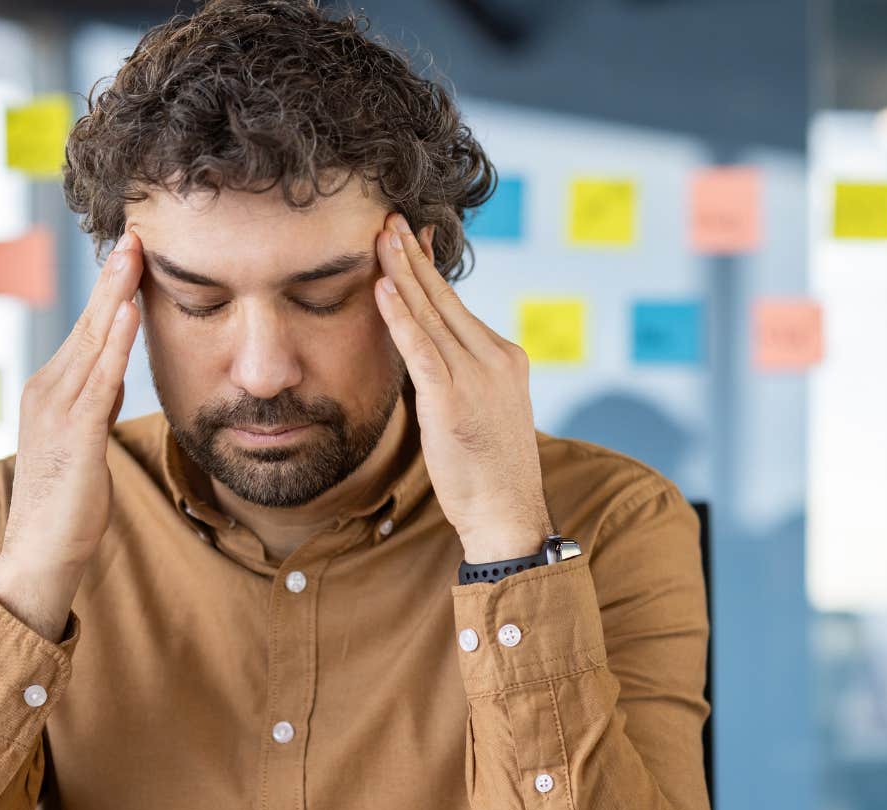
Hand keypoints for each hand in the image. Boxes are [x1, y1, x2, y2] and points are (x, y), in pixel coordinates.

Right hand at [0, 229, 142, 640]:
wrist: (38, 556)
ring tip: (136, 254)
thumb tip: (114, 376)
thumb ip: (96, 405)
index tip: (133, 250)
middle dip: (113, 277)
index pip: (89, 330)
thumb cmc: (67, 505)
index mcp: (52, 390)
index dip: (111, 289)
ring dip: (116, 295)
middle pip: (89, 323)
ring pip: (93, 341)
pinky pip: (99, 379)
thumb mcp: (85, 442)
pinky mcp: (73, 435)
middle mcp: (48, 390)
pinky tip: (132, 311)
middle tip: (136, 231)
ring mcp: (57, 410)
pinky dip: (116, 343)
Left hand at [373, 213, 550, 564]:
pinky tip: (381, 288)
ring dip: (401, 272)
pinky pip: (420, 348)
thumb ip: (462, 377)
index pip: (457, 304)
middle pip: (444, 297)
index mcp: (505, 357)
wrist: (508, 513)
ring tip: (378, 238)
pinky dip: (399, 315)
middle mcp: (494, 359)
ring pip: (431, 314)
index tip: (409, 238)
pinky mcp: (453, 400)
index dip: (428, 268)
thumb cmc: (490, 472)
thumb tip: (428, 353)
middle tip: (387, 220)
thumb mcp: (484, 411)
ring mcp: (476, 378)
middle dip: (412, 256)